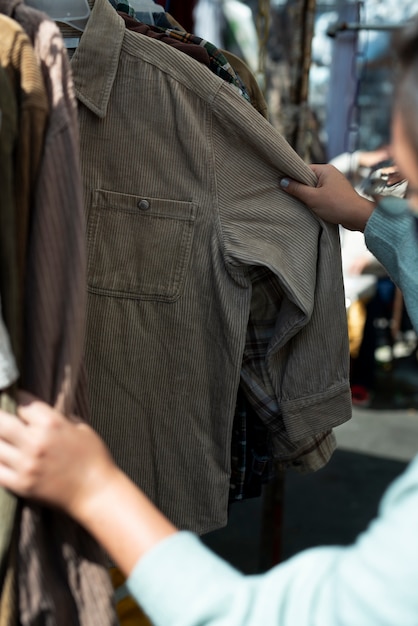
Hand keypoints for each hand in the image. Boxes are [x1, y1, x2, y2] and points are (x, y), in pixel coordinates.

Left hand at [0, 392, 176, 574]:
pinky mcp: (21, 484)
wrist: (96, 492)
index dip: (19, 400)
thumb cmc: (93, 457)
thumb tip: (38, 412)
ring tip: (6, 440)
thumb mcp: (80, 427)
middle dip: (1, 417)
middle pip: (1, 421)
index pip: (22, 403)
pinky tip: (5, 458)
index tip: (19, 402)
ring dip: (0, 440)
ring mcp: (26, 464)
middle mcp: (36, 442)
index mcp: (52, 423)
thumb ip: (57, 417)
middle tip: (5, 420)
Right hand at [280, 164, 375, 231]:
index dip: (293, 177)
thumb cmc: (336, 205)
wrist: (357, 216)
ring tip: (301, 203)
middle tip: (290, 196)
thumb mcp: (312, 197)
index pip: (303, 169)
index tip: (284, 185)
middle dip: (300, 188)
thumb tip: (282, 182)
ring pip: (314, 188)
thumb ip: (297, 189)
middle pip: (308, 179)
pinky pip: (321, 194)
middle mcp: (330, 174)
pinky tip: (311, 207)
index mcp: (325, 169)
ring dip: (308, 196)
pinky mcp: (336, 194)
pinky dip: (315, 200)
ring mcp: (334, 184)